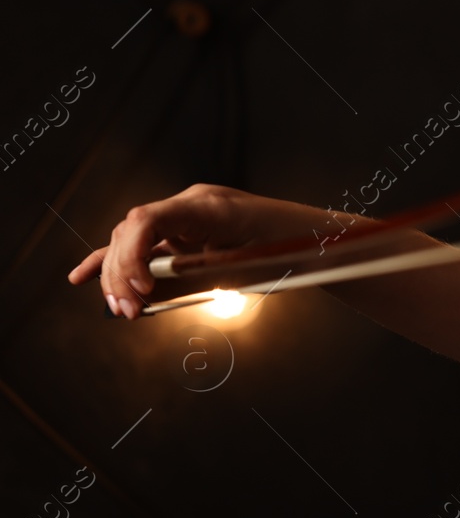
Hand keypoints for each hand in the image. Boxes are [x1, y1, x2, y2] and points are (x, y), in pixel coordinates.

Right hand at [66, 183, 297, 318]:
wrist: (321, 239)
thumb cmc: (293, 249)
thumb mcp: (247, 268)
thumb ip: (197, 277)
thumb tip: (149, 295)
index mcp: (208, 205)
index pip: (147, 219)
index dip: (132, 256)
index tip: (142, 292)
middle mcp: (192, 205)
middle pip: (132, 232)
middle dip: (123, 275)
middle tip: (129, 313)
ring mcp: (188, 216)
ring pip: (134, 241)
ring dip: (122, 276)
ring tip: (122, 310)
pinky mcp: (189, 232)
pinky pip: (146, 244)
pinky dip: (117, 261)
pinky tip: (80, 278)